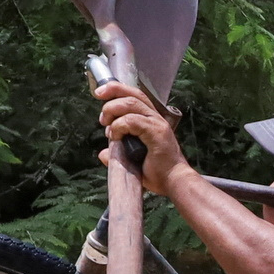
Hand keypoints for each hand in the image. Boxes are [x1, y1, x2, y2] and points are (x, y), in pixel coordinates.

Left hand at [94, 81, 186, 197]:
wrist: (174, 183)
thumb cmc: (159, 173)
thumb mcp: (132, 160)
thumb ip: (117, 154)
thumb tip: (103, 154)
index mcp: (151, 121)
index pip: (134, 96)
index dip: (117, 90)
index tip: (100, 94)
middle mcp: (155, 118)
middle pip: (132, 93)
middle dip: (112, 92)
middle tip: (100, 107)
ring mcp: (157, 124)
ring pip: (130, 103)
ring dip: (112, 110)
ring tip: (105, 124)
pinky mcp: (156, 132)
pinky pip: (131, 120)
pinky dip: (119, 126)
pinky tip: (116, 136)